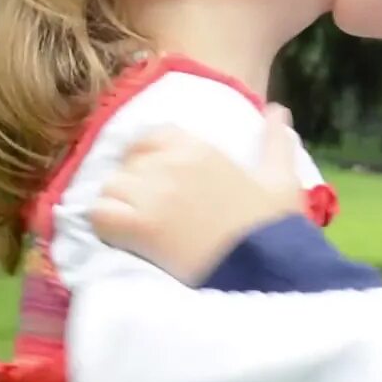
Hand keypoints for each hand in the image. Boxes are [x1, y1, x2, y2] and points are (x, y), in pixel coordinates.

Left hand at [90, 106, 305, 282]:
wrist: (264, 272)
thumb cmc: (273, 228)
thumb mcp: (282, 179)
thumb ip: (275, 141)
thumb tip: (278, 109)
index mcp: (199, 148)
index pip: (152, 137)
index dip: (150, 158)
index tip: (161, 182)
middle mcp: (169, 163)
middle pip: (129, 164)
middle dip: (135, 186)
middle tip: (151, 212)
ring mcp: (151, 194)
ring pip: (110, 188)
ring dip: (118, 206)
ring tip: (135, 228)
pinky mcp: (137, 227)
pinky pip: (99, 215)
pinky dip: (105, 227)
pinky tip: (124, 240)